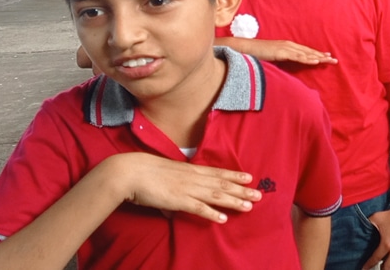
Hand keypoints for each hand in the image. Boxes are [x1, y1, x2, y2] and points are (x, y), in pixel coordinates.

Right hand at [110, 153, 262, 222]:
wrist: (130, 172)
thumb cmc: (143, 172)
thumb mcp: (164, 177)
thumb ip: (172, 192)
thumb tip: (170, 208)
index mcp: (190, 170)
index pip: (217, 172)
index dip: (234, 175)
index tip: (249, 177)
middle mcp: (193, 178)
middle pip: (222, 184)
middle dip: (242, 190)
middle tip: (259, 194)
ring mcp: (187, 189)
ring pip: (216, 195)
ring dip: (234, 201)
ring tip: (249, 206)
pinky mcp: (178, 200)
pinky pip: (198, 208)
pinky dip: (212, 213)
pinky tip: (223, 218)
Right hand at [264, 40, 338, 64]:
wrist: (245, 49)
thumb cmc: (257, 55)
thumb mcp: (272, 59)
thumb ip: (281, 62)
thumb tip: (286, 69)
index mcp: (287, 47)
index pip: (305, 51)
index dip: (317, 54)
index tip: (327, 57)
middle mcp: (289, 45)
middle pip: (308, 51)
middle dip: (322, 56)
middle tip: (334, 60)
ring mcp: (285, 48)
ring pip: (305, 53)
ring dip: (318, 57)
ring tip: (329, 60)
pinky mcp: (281, 52)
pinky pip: (296, 56)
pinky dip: (306, 58)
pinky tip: (315, 61)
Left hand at [363, 207, 389, 269]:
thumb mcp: (377, 218)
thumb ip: (368, 224)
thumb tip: (362, 226)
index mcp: (387, 244)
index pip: (375, 259)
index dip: (368, 265)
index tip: (365, 268)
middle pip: (387, 267)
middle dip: (381, 268)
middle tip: (377, 267)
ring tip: (386, 264)